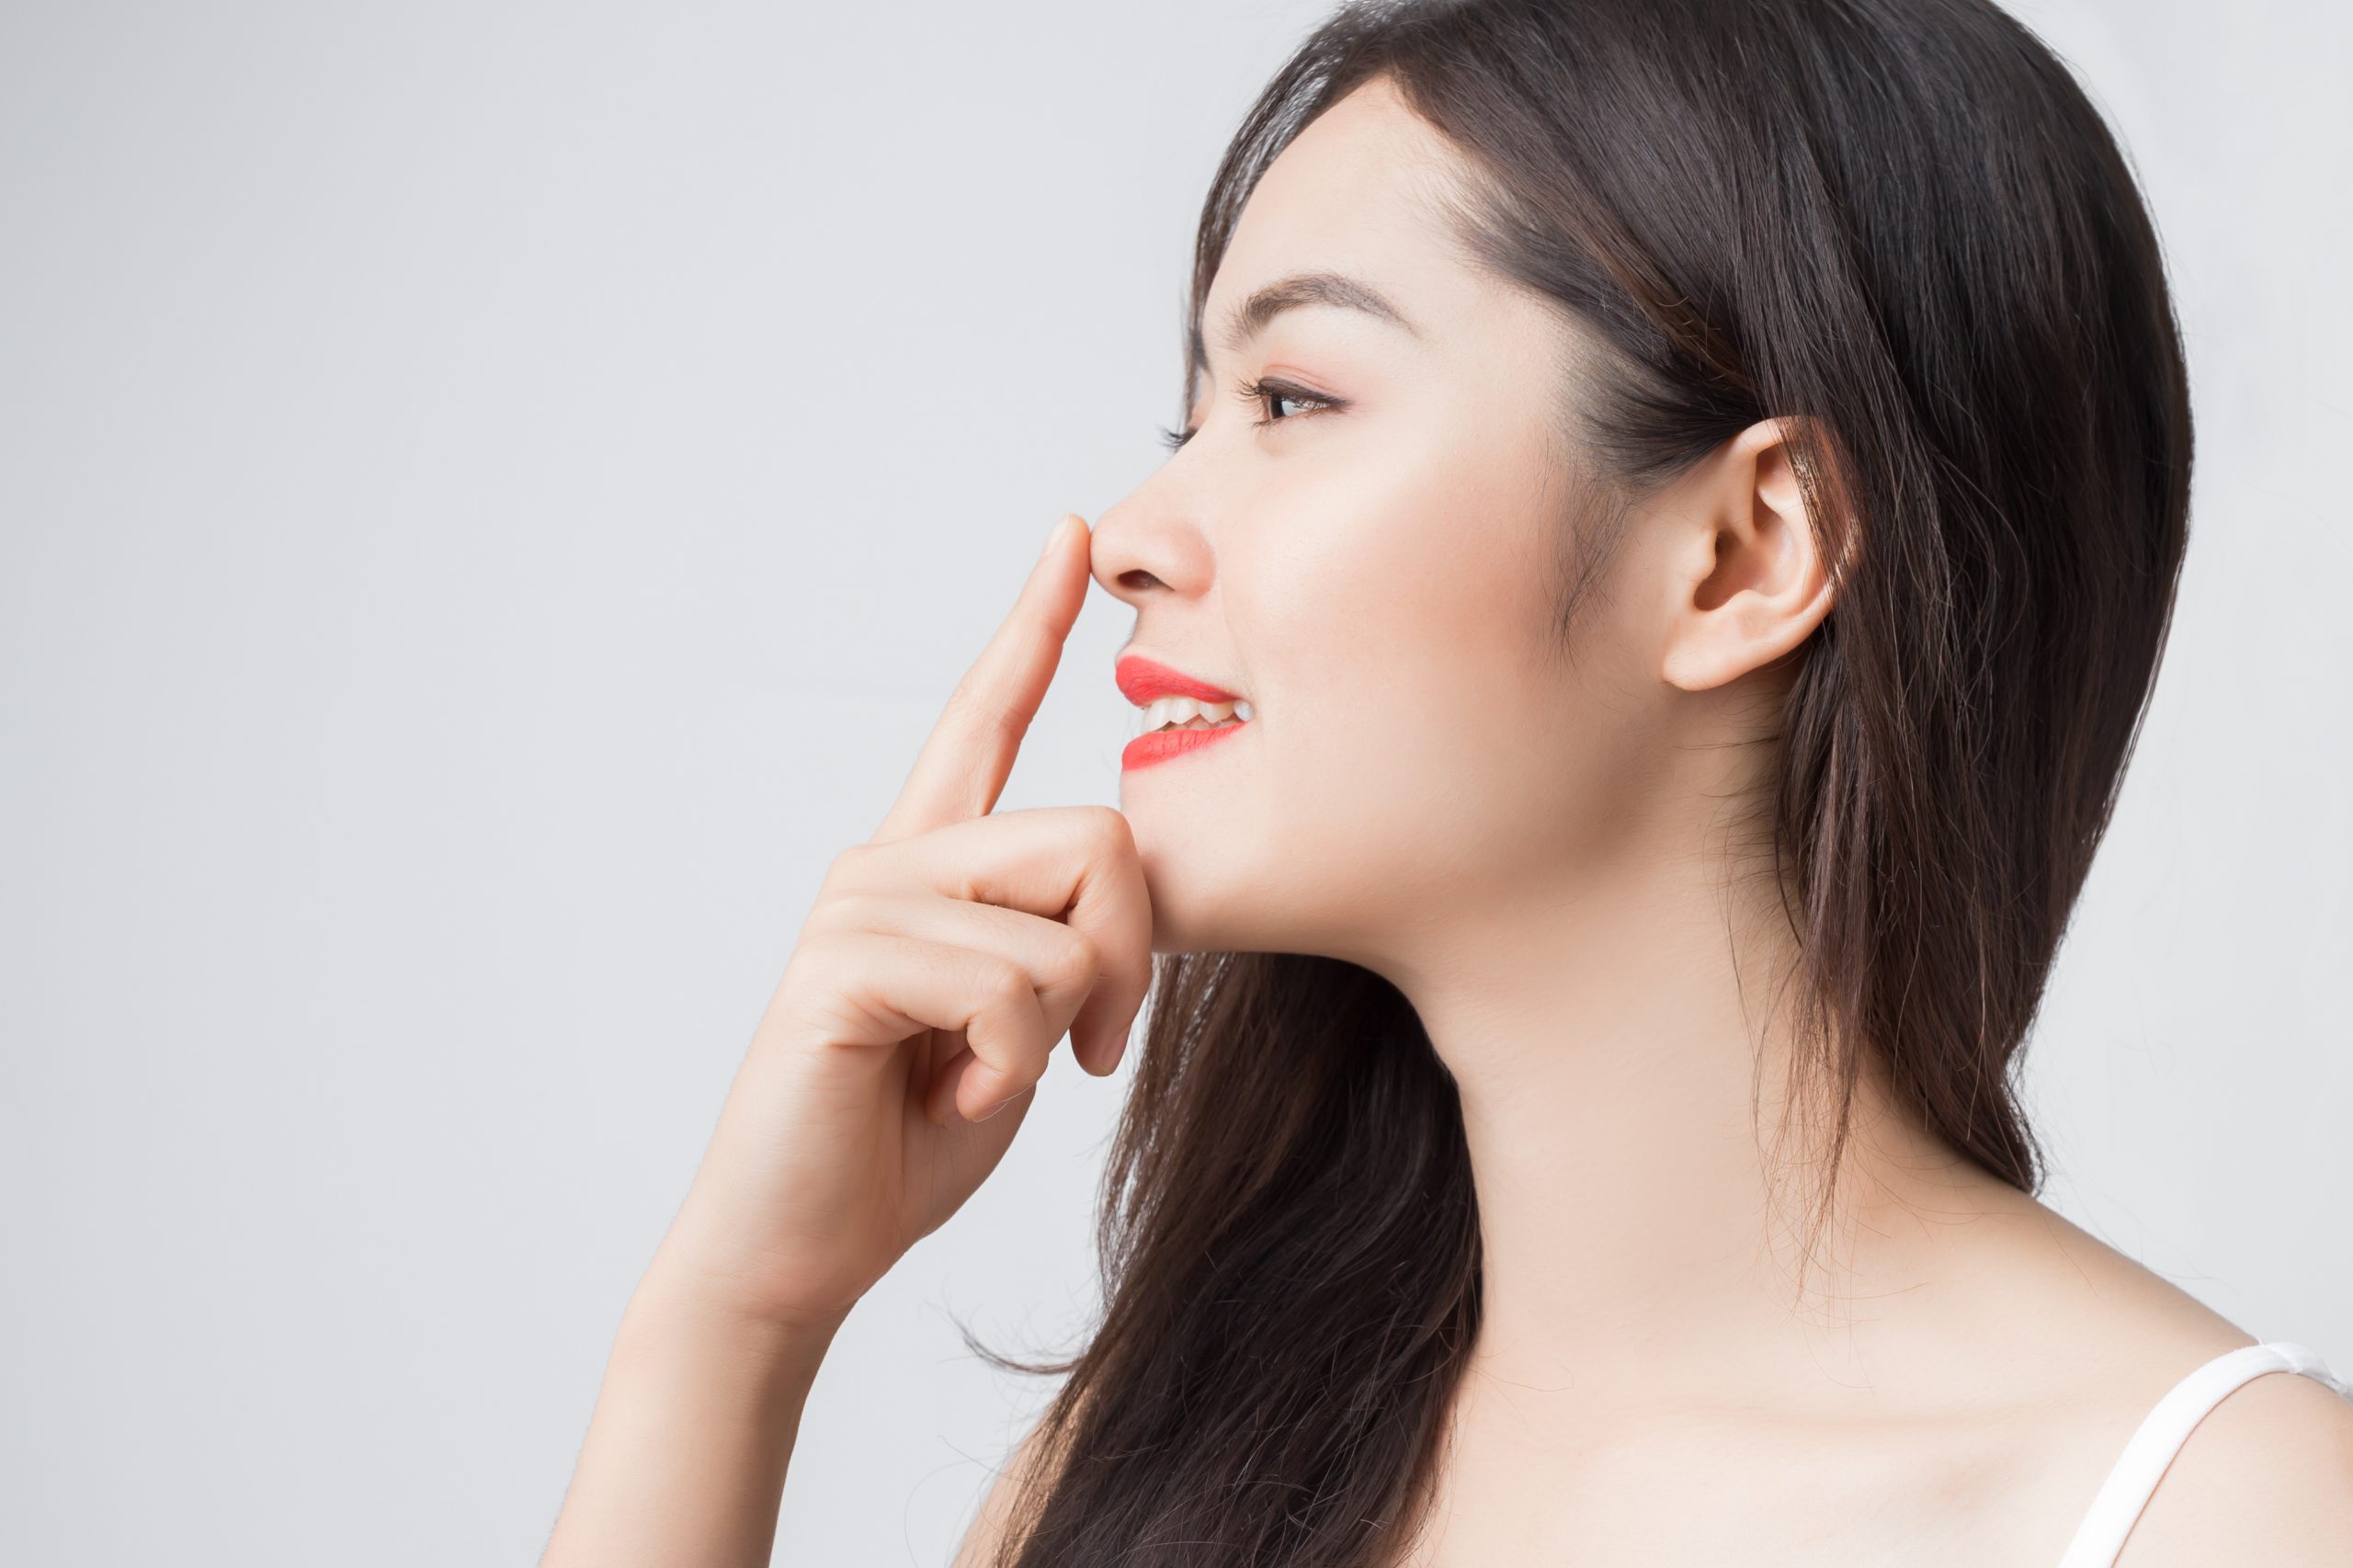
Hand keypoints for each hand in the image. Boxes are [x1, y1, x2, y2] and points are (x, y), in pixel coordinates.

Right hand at [646, 513, 1152, 1335]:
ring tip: (990, 1083)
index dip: (1032, 625)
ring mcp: (858, 904)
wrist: (800, 1247)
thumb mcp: (1022, 1029)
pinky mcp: (840, 964)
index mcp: (931, 864)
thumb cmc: (910, 1139)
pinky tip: (949, 1100)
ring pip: (1060, 927)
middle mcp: (889, 859)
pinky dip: (1008, 1069)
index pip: (985, 717)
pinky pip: (1005, 989)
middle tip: (1091, 1048)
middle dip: (1131, 959)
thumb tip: (1115, 885)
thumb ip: (1062, 942)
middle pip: (1098, 836)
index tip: (1074, 535)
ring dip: (1059, 1033)